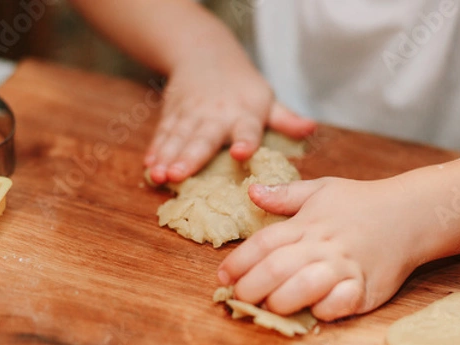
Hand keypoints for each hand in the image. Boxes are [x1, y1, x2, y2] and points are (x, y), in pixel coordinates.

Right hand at [144, 57, 315, 183]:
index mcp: (245, 113)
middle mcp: (217, 115)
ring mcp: (192, 114)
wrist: (205, 54)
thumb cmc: (243, 87)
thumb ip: (286, 119)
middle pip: (203, 138)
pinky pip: (163, 134)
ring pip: (178, 138)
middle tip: (177, 175)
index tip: (242, 153)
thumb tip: (311, 128)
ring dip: (167, 157)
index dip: (246, 141)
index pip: (248, 129)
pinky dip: (155, 149)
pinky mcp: (173, 114)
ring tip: (158, 176)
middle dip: (190, 157)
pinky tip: (148, 166)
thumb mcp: (267, 100)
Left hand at [217, 176, 434, 320]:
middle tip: (240, 297)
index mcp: (307, 223)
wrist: (410, 214)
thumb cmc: (361, 202)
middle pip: (277, 267)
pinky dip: (323, 309)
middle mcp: (323, 245)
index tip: (223, 275)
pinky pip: (341, 303)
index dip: (239, 261)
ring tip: (268, 307)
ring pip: (305, 286)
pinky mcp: (366, 288)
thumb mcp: (322, 189)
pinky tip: (311, 311)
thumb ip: (285, 194)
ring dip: (281, 300)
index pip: (264, 243)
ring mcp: (345, 267)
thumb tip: (251, 192)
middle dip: (251, 287)